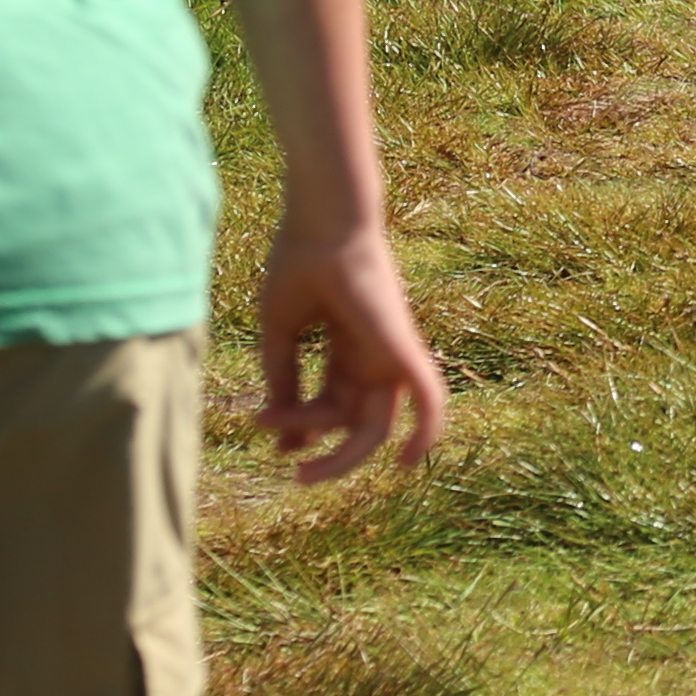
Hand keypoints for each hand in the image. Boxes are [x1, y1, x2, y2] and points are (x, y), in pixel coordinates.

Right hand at [254, 221, 450, 486]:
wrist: (321, 221)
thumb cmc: (299, 261)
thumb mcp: (282, 332)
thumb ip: (282, 378)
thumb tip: (278, 430)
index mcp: (349, 346)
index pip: (333, 402)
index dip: (303, 426)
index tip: (265, 428)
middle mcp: (374, 354)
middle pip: (358, 421)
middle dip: (327, 454)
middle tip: (293, 474)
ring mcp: (390, 352)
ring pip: (375, 424)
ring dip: (343, 456)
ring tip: (304, 472)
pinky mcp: (402, 347)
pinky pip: (430, 398)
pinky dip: (427, 432)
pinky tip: (409, 464)